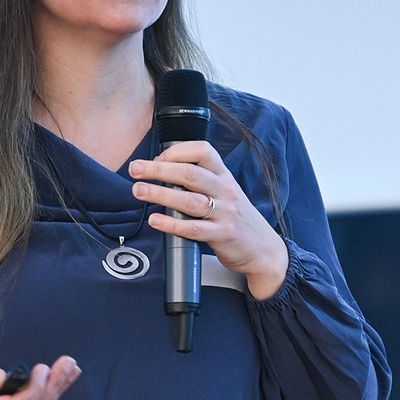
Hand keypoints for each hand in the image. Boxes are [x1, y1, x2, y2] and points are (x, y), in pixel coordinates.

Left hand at [130, 141, 289, 299]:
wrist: (263, 248)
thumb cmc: (237, 218)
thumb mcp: (224, 192)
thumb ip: (201, 182)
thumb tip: (163, 171)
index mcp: (224, 176)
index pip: (203, 151)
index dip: (177, 151)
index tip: (157, 157)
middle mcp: (225, 190)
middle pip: (190, 173)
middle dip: (159, 169)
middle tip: (136, 169)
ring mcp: (225, 213)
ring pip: (189, 200)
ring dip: (160, 193)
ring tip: (139, 191)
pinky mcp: (222, 235)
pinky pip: (193, 228)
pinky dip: (172, 223)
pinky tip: (155, 220)